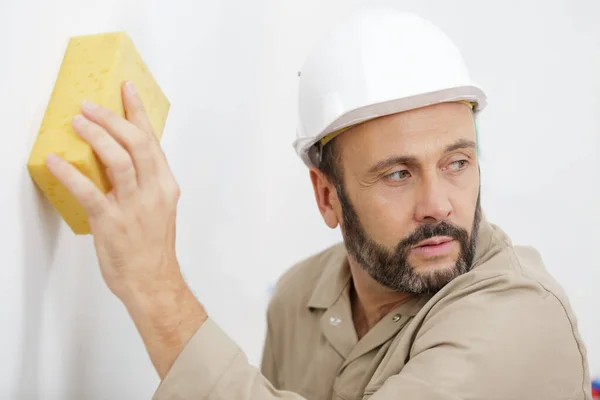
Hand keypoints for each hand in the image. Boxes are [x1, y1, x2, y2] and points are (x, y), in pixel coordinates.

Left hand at [47, 81, 181, 301]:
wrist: (152, 281)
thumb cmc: (153, 247)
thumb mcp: (158, 208)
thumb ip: (144, 182)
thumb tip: (120, 158)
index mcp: (165, 186)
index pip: (152, 141)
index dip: (138, 112)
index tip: (127, 89)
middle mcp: (153, 191)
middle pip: (136, 143)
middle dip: (112, 118)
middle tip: (91, 105)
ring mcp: (134, 207)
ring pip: (118, 160)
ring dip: (96, 136)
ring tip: (78, 122)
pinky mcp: (112, 223)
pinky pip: (89, 192)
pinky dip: (70, 173)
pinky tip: (55, 160)